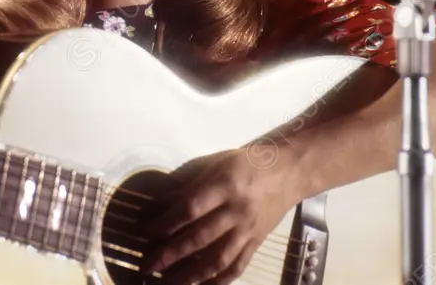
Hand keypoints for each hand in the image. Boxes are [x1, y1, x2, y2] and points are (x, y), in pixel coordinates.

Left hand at [142, 145, 299, 283]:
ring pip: (218, 259)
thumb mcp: (217, 162)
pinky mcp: (257, 242)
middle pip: (200, 237)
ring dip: (191, 275)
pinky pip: (238, 266)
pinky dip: (220, 281)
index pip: (191, 208)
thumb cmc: (247, 162)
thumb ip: (190, 183)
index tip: (147, 234)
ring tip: (169, 283)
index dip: (167, 224)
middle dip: (172, 254)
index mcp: (225, 184)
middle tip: (149, 265)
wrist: (288, 171)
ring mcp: (248, 229)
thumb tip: (162, 202)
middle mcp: (237, 210)